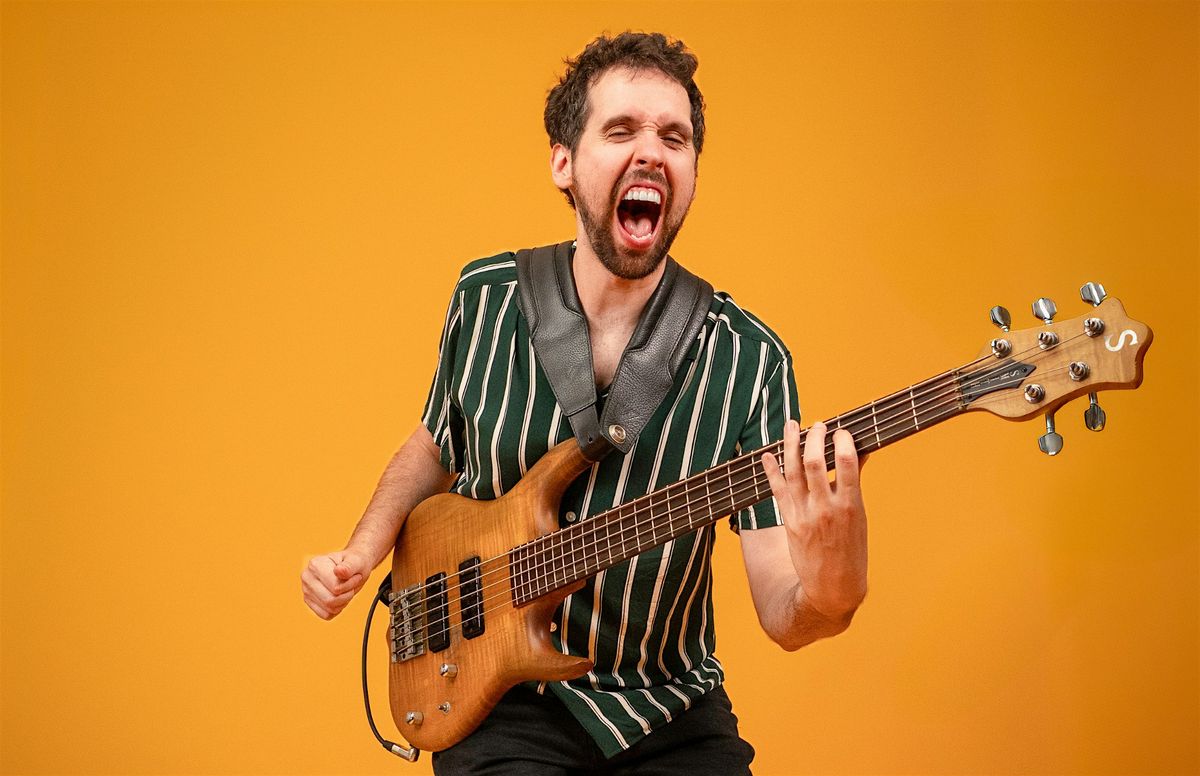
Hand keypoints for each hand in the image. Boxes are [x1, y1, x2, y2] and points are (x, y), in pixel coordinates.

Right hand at [301, 549, 371, 619]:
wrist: (352, 567)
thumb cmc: (354, 562)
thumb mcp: (357, 561)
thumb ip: (349, 566)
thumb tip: (339, 571)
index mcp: (315, 564)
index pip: (335, 587)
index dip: (350, 585)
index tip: (356, 576)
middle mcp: (307, 577)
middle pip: (330, 600)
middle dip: (347, 595)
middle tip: (352, 584)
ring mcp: (306, 591)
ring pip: (329, 609)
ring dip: (343, 602)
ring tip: (346, 589)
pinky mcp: (309, 602)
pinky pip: (326, 615)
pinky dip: (337, 609)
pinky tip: (339, 596)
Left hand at [762, 420, 867, 621]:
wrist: (833, 589)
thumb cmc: (852, 551)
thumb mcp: (860, 518)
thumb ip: (854, 484)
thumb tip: (858, 452)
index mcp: (850, 505)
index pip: (847, 462)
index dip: (842, 440)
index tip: (841, 430)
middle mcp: (826, 508)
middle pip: (814, 462)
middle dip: (815, 437)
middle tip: (818, 425)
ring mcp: (805, 515)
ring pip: (793, 472)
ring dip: (790, 444)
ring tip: (792, 425)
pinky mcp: (789, 522)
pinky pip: (777, 490)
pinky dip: (770, 470)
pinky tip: (767, 454)